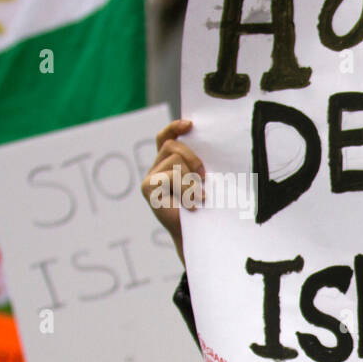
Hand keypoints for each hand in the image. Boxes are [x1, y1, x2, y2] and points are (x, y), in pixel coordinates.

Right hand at [140, 119, 203, 264]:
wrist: (198, 237)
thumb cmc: (206, 210)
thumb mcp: (205, 182)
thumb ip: (201, 166)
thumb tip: (214, 146)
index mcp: (168, 164)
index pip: (166, 137)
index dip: (174, 127)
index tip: (190, 124)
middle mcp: (156, 168)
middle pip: (173, 145)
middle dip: (193, 158)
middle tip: (205, 178)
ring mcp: (150, 178)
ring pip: (175, 160)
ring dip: (192, 178)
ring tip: (199, 197)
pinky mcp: (148, 188)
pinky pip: (171, 175)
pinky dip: (186, 188)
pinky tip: (192, 204)